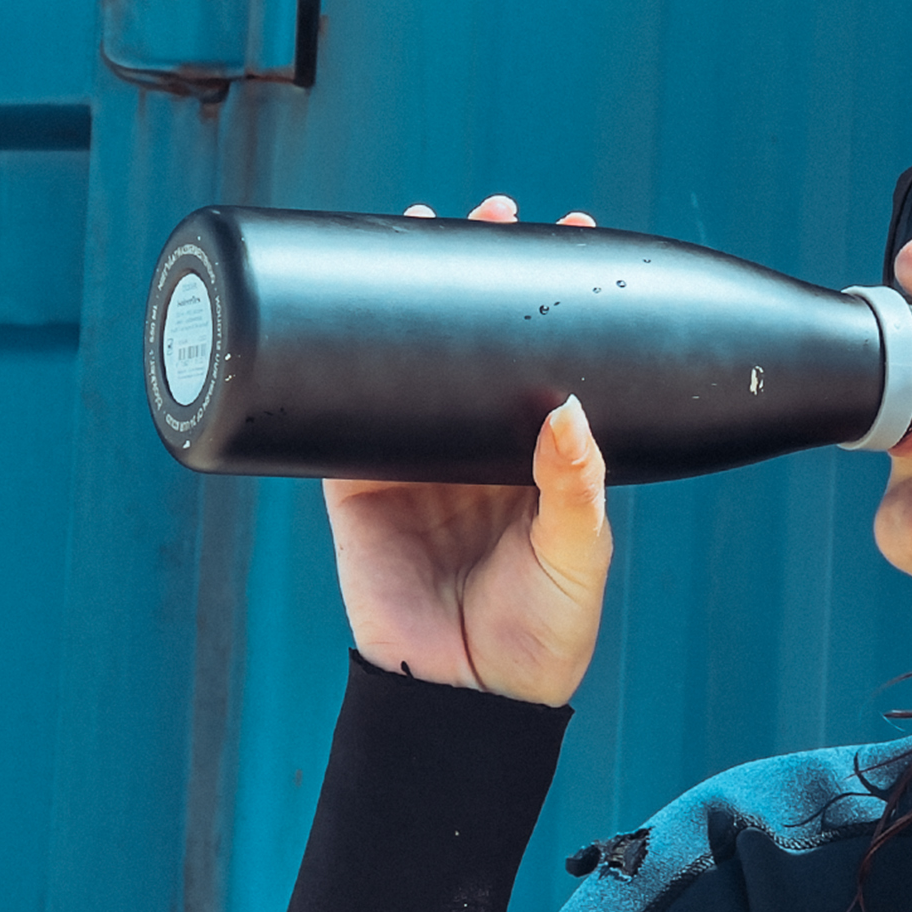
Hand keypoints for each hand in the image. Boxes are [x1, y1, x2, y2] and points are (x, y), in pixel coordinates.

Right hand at [322, 195, 608, 706]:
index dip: (555, 297)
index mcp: (538, 458)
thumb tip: (569, 407)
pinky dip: (331, 355)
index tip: (570, 233)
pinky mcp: (356, 485)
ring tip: (423, 223)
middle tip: (495, 211)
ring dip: (411, 289)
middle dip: (482, 270)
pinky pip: (339, 410)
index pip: (548, 357)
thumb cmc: (541, 635)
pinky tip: (342, 296)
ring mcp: (415, 460)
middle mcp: (476, 447)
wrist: (467, 700)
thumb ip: (577, 488)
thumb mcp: (580, 555)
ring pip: (407, 356)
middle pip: (474, 339)